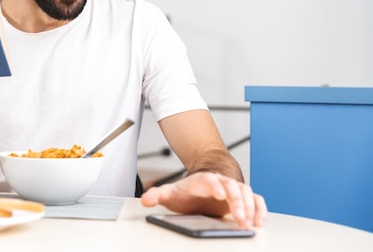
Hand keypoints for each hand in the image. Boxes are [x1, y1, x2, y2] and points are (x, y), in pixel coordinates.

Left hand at [140, 172, 266, 228]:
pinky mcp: (243, 198)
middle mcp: (220, 183)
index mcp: (202, 181)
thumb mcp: (171, 193)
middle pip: (231, 187)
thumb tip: (145, 198)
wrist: (201, 187)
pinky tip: (259, 221)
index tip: (220, 193)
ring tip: (249, 223)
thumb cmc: (187, 192)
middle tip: (239, 218)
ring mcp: (233, 189)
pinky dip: (259, 209)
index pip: (209, 180)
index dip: (215, 185)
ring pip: (245, 193)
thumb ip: (158, 195)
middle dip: (237, 202)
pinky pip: (256, 200)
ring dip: (250, 207)